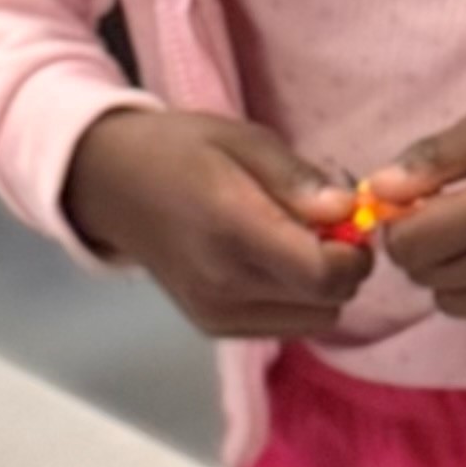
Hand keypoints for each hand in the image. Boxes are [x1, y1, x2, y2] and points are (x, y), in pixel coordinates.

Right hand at [64, 105, 362, 339]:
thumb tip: (347, 210)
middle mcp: (224, 282)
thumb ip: (297, 180)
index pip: (324, 274)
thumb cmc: (181, 151)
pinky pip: (287, 325)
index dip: (354, 253)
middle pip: (328, 301)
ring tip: (291, 242)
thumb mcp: (242, 139)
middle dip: (343, 266)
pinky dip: (296, 299)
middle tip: (322, 226)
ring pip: (316, 318)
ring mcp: (216, 312)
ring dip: (321, 286)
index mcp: (231, 228)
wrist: (111, 184)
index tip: (348, 220)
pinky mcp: (213, 326)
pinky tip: (269, 263)